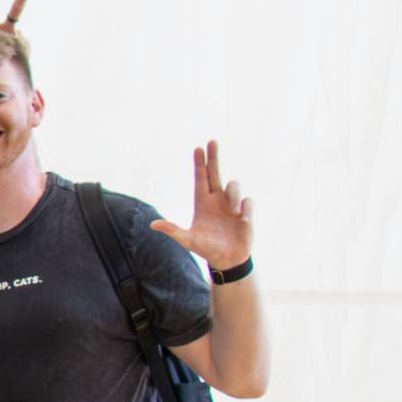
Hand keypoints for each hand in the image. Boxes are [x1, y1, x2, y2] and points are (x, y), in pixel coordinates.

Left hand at [149, 140, 252, 270]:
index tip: (198, 148)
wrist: (227, 259)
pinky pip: (248, 201)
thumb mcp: (188, 240)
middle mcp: (217, 200)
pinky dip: (245, 208)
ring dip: (234, 195)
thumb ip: (173, 231)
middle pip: (215, 172)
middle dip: (214, 157)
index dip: (199, 164)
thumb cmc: (206, 249)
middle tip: (212, 141)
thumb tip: (153, 225)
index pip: (200, 178)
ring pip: (234, 185)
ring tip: (234, 212)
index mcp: (202, 203)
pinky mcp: (245, 212)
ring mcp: (232, 204)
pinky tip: (243, 220)